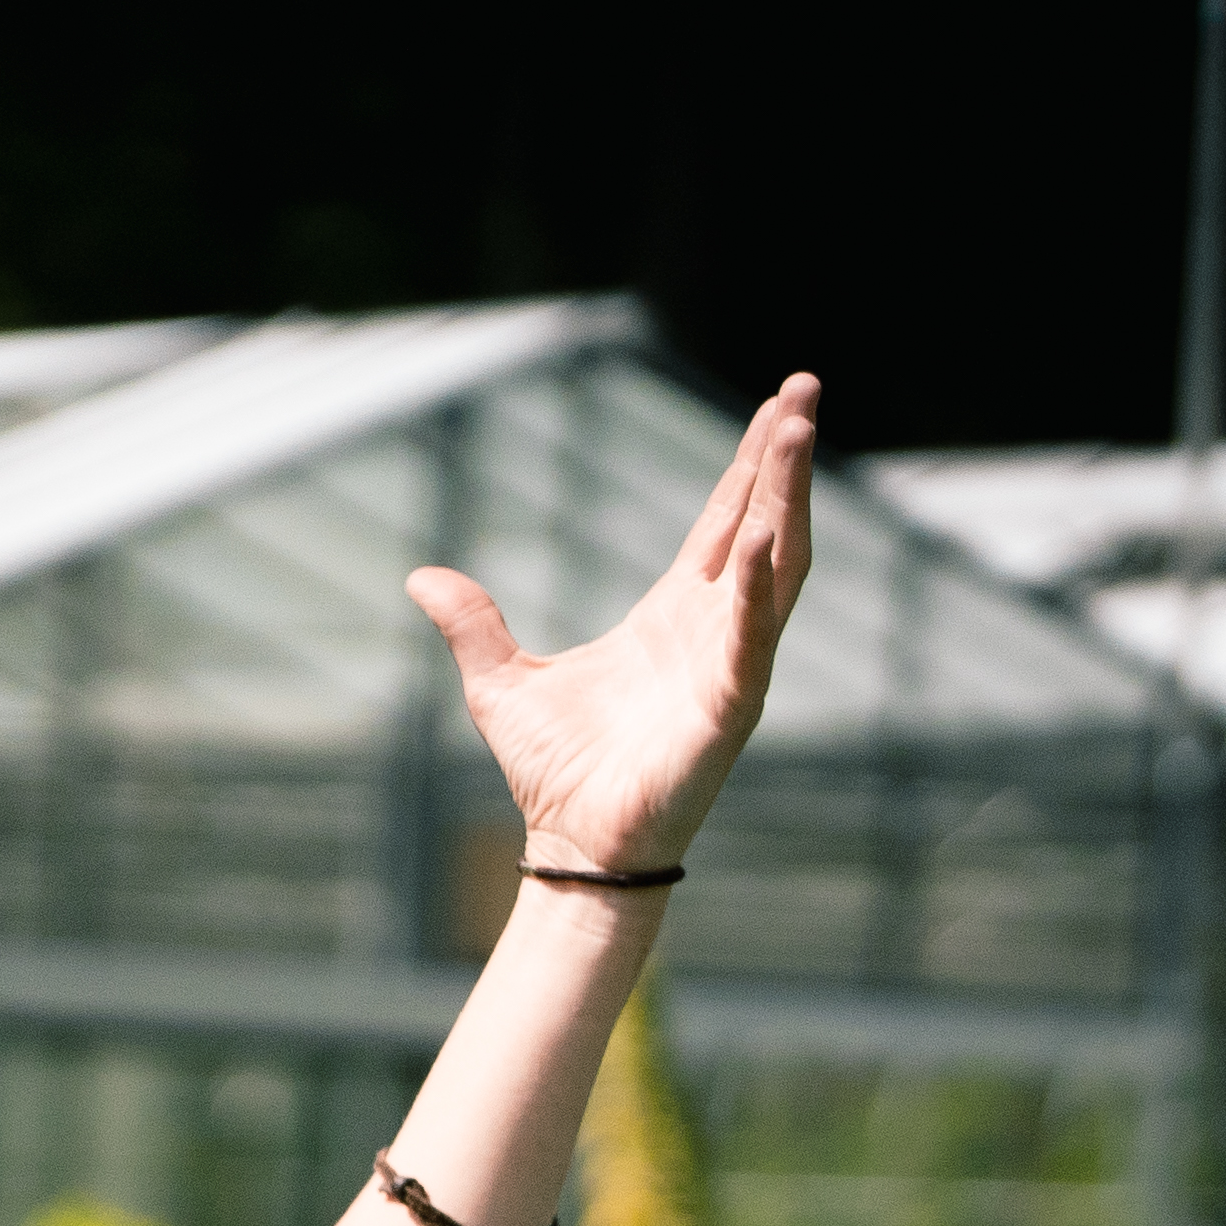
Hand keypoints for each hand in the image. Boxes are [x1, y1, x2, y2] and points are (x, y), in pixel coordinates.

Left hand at [410, 377, 817, 876]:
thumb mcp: (500, 681)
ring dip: (789, 499)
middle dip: (784, 456)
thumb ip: (472, 625)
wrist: (569, 840)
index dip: (751, 463)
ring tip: (798, 432)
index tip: (778, 404)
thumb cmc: (554, 770)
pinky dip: (762, 589)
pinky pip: (753, 639)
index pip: (724, 519)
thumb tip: (420, 577)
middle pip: (763, 522)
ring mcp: (729, 663)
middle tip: (804, 384)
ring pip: (776, 564)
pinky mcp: (729, 707)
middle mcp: (714, 627)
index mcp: (674, 614)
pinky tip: (768, 537)